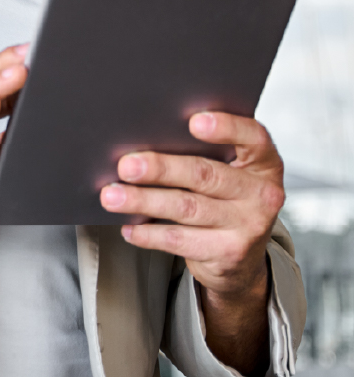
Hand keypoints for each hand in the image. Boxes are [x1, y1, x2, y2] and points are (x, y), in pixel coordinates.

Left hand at [99, 112, 283, 376]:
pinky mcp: (229, 254)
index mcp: (263, 160)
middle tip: (126, 165)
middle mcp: (261, 193)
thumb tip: (145, 134)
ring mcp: (248, 226)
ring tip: (112, 195)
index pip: (253, 136)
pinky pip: (180, 241)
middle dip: (160, 169)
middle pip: (205, 174)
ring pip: (186, 208)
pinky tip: (128, 226)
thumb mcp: (227, 167)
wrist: (241, 255)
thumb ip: (201, 148)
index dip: (226, 127)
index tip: (193, 121)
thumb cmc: (224, 193)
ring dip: (144, 200)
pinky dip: (149, 233)